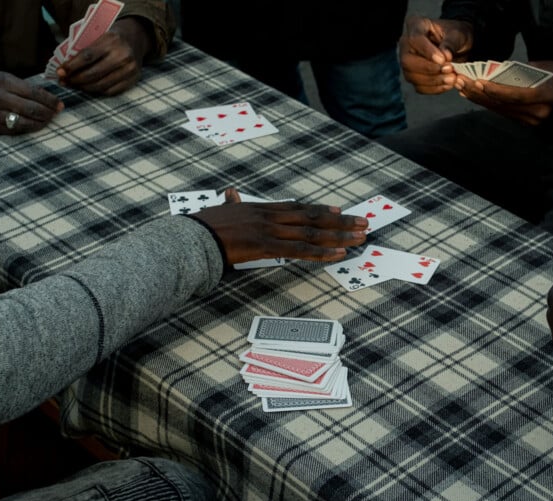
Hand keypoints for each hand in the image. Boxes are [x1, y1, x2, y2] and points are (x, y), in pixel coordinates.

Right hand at [0, 71, 62, 134]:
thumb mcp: (0, 78)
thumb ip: (20, 87)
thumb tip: (47, 97)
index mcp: (2, 81)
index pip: (34, 93)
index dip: (50, 100)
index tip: (59, 104)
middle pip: (33, 109)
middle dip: (48, 112)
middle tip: (56, 113)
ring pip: (26, 122)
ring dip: (41, 123)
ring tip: (48, 120)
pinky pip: (15, 130)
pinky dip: (29, 128)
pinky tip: (35, 126)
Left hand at [58, 17, 151, 95]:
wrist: (135, 40)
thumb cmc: (111, 39)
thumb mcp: (99, 36)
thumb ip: (85, 49)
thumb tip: (66, 67)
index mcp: (111, 41)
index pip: (87, 57)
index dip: (72, 66)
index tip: (60, 72)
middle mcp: (122, 57)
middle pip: (93, 74)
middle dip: (76, 79)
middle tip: (65, 81)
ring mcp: (129, 70)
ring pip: (101, 85)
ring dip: (85, 87)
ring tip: (75, 85)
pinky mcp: (133, 80)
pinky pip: (111, 91)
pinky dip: (97, 91)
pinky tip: (89, 87)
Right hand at [191, 188, 368, 265]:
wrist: (190, 238)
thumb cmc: (202, 228)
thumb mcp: (220, 210)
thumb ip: (231, 203)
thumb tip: (231, 194)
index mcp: (260, 209)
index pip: (297, 208)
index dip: (321, 210)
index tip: (339, 210)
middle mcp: (269, 216)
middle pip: (312, 217)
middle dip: (340, 221)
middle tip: (362, 223)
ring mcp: (270, 230)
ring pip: (312, 232)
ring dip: (339, 236)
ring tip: (359, 238)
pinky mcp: (267, 246)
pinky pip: (300, 250)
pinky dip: (321, 252)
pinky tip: (338, 254)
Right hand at [399, 16, 473, 94]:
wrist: (459, 47)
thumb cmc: (456, 35)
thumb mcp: (458, 33)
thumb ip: (451, 42)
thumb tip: (445, 56)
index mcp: (416, 25)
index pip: (415, 39)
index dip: (427, 51)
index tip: (443, 59)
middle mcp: (406, 44)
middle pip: (407, 61)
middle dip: (429, 69)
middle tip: (449, 70)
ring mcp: (407, 62)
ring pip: (411, 76)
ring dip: (433, 81)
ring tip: (452, 79)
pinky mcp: (413, 76)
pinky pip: (419, 87)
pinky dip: (434, 89)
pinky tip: (448, 85)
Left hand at [456, 60, 552, 125]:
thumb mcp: (542, 67)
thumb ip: (519, 73)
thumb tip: (493, 74)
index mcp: (547, 95)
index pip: (516, 95)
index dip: (496, 91)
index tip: (479, 83)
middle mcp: (540, 112)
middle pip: (504, 105)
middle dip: (480, 95)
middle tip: (462, 84)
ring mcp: (535, 121)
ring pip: (502, 110)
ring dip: (481, 101)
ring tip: (463, 90)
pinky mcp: (529, 124)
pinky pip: (506, 113)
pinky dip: (490, 104)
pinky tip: (476, 97)